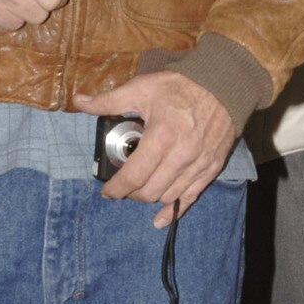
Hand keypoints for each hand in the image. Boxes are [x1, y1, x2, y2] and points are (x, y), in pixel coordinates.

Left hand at [76, 71, 235, 226]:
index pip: (133, 177)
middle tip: (123, 186)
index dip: (115, 188)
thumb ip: (109, 100)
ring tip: (141, 188)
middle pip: (148, 191)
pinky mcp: (210, 169)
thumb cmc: (181, 86)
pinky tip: (160, 219)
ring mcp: (197, 165)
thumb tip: (79, 101)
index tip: (107, 190)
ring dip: (149, 197)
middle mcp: (180, 156)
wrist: (223, 84)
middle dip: (130, 193)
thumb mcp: (142, 88)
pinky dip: (173, 212)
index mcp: (160, 137)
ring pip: (166, 196)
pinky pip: (190, 198)